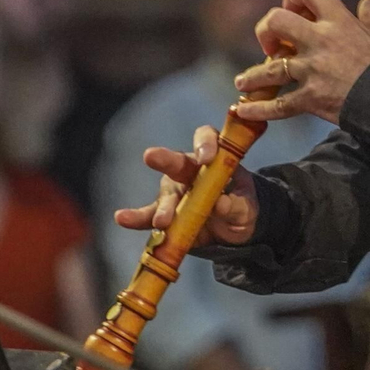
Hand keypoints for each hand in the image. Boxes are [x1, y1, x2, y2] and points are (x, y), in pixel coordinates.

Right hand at [114, 124, 260, 246]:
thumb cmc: (242, 207)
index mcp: (214, 158)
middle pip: (176, 161)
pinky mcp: (166, 215)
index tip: (206, 157)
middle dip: (165, 159)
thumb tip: (221, 203)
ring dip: (163, 206)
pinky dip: (136, 218)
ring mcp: (175, 192)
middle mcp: (189, 170)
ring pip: (166, 194)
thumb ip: (236, 204)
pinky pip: (149, 216)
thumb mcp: (247, 207)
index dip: (205, 144)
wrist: (234, 229)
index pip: (207, 139)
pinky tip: (122, 218)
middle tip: (151, 156)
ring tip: (162, 220)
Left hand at [233, 0, 369, 124]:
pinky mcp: (312, 99)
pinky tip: (243, 111)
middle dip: (266, 30)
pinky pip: (278, 105)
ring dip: (252, 76)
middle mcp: (320, 42)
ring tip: (242, 83)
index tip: (293, 7)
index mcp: (340, 22)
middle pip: (277, 21)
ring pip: (270, 68)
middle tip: (269, 45)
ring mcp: (313, 71)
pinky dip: (258, 110)